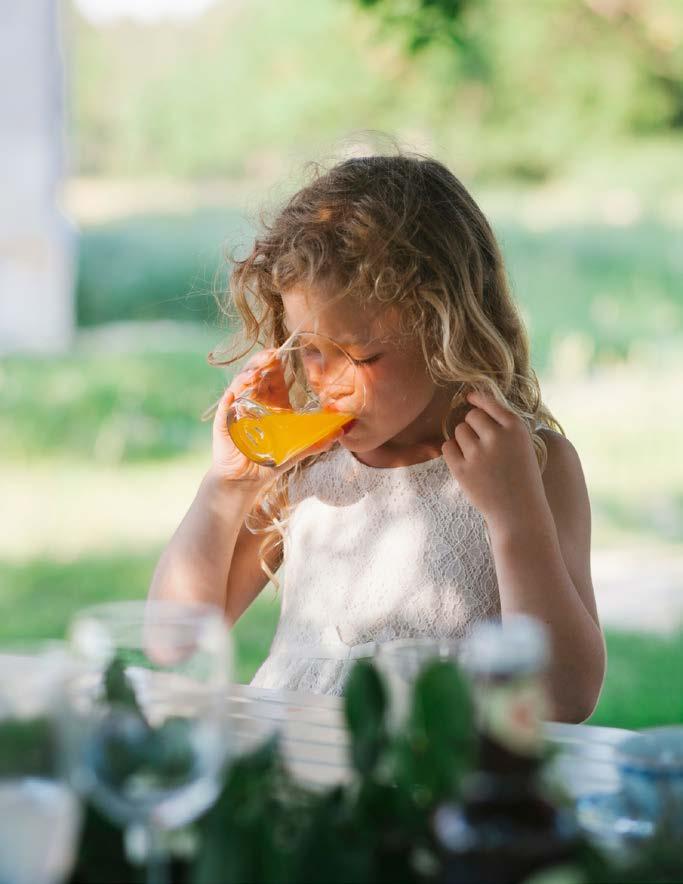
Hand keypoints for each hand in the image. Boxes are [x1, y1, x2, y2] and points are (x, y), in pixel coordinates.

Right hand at [211, 349, 344, 486]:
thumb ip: (317, 440)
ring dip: (247, 376)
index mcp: (271, 403)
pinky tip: (235, 391)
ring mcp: (237, 410)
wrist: (246, 481)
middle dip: (261, 362)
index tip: (282, 354)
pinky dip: (230, 397)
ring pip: (239, 385)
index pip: (272, 377)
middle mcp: (253, 402)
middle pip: (255, 374)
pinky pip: (226, 406)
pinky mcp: (224, 422)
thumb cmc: (270, 462)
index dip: (275, 364)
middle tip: (270, 354)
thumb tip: (341, 431)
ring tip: (256, 372)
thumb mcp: (297, 449)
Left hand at [441, 391, 548, 532]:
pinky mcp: (462, 470)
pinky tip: (464, 462)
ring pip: (458, 430)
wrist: (520, 514)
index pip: (490, 402)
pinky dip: (452, 452)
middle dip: (472, 425)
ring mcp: (478, 454)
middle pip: (471, 416)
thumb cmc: (522, 479)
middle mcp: (497, 437)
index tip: (469, 398)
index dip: (477, 399)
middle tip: (480, 442)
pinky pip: (447, 447)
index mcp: (516, 428)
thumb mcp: (523, 447)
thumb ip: (504, 428)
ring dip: (464, 439)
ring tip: (477, 456)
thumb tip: (474, 406)